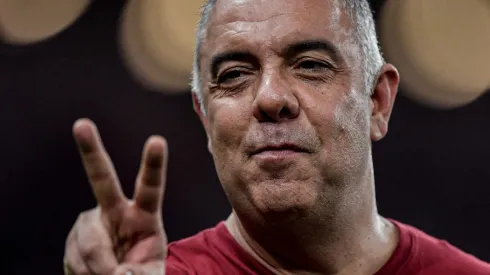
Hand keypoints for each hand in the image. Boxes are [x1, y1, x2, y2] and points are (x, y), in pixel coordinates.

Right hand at [64, 119, 167, 274]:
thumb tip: (119, 274)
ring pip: (89, 239)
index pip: (150, 187)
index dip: (153, 165)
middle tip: (81, 124)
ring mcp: (91, 224)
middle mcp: (115, 211)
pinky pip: (75, 257)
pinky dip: (84, 273)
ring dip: (99, 266)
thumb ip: (142, 273)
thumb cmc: (140, 273)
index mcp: (144, 215)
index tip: (157, 140)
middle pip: (102, 180)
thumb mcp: (151, 274)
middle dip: (91, 151)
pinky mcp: (73, 240)